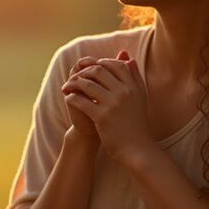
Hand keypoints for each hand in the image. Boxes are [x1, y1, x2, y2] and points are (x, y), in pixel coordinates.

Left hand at [61, 49, 156, 163]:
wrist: (137, 149)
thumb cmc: (137, 124)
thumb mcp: (141, 98)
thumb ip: (135, 78)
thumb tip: (129, 59)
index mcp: (133, 87)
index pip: (115, 64)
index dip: (102, 62)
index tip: (92, 68)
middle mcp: (123, 92)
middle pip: (99, 71)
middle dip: (84, 71)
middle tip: (76, 76)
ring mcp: (112, 104)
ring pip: (87, 84)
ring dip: (74, 83)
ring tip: (67, 87)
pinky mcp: (102, 117)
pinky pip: (81, 101)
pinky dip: (72, 97)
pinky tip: (68, 98)